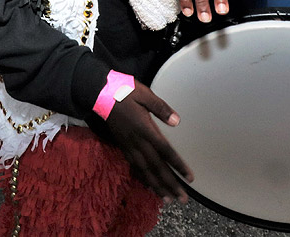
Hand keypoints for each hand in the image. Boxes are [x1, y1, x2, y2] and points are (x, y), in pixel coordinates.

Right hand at [105, 80, 192, 202]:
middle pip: (156, 167)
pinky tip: (149, 185)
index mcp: (145, 128)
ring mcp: (128, 145)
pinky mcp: (122, 146)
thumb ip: (161, 108)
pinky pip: (134, 166)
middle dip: (170, 184)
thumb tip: (177, 122)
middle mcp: (137, 141)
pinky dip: (142, 178)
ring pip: (144, 170)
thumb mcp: (145, 94)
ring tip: (168, 198)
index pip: (165, 151)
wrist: (99, 94)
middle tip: (182, 198)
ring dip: (157, 186)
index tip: (189, 178)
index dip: (178, 166)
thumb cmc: (123, 91)